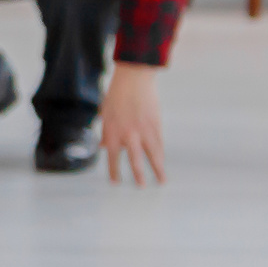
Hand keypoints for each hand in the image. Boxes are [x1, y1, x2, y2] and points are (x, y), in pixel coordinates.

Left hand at [101, 65, 165, 185]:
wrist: (134, 79)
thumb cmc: (116, 95)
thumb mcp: (105, 114)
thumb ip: (106, 132)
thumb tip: (105, 148)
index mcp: (113, 131)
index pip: (113, 157)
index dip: (114, 171)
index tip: (116, 182)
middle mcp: (129, 133)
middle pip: (135, 159)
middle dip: (138, 175)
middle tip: (141, 187)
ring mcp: (144, 129)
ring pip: (152, 154)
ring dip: (157, 169)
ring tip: (161, 181)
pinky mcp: (156, 124)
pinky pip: (159, 143)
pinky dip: (161, 154)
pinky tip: (162, 162)